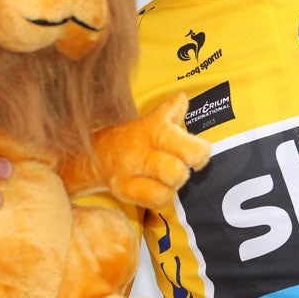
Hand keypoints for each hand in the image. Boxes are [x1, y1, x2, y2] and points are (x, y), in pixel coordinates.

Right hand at [89, 92, 210, 207]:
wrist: (97, 155)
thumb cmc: (135, 138)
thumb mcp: (152, 120)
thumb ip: (171, 110)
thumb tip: (182, 98)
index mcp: (154, 128)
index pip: (184, 142)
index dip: (200, 151)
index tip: (201, 153)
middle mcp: (142, 149)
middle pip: (176, 169)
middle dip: (186, 169)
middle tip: (183, 166)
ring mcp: (131, 170)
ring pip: (167, 184)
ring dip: (175, 184)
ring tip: (170, 178)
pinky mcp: (123, 189)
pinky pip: (156, 199)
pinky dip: (164, 196)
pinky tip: (160, 188)